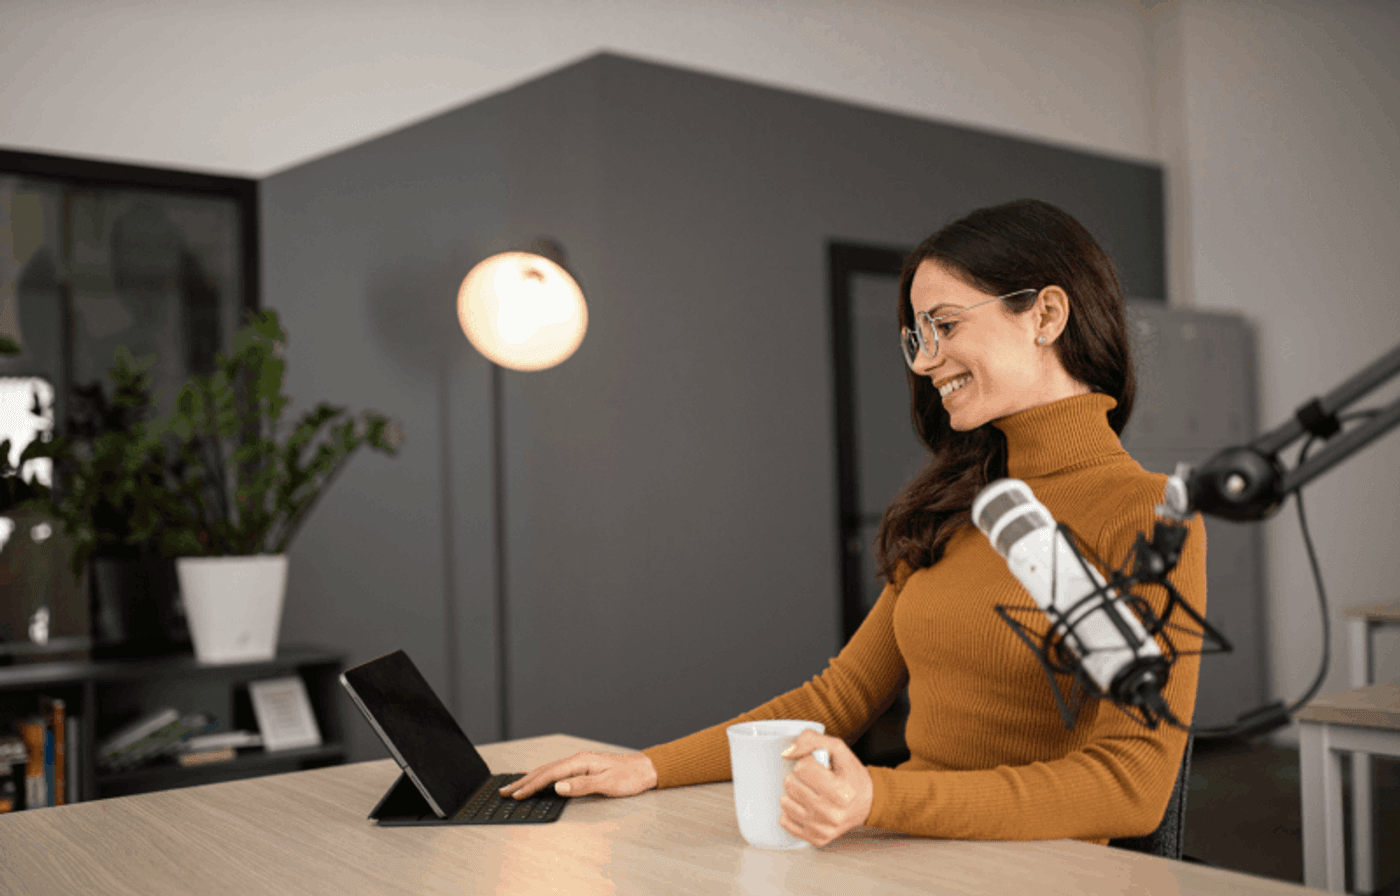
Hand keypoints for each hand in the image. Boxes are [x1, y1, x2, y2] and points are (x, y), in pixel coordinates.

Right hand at [497, 750, 658, 799]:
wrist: (644, 769)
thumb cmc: (629, 777)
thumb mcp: (607, 784)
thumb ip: (582, 786)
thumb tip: (558, 787)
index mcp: (580, 762)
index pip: (549, 775)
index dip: (530, 785)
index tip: (516, 795)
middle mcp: (577, 760)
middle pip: (544, 771)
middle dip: (522, 782)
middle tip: (504, 791)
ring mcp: (579, 763)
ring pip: (548, 771)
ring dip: (529, 779)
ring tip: (514, 787)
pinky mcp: (582, 768)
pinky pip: (555, 772)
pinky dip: (541, 777)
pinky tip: (537, 781)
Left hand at [777, 731, 872, 847]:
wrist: (868, 803)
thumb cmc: (852, 775)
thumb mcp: (839, 749)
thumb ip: (812, 740)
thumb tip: (786, 753)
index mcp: (842, 791)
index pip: (801, 768)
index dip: (807, 762)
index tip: (817, 766)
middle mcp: (833, 814)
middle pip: (790, 785)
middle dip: (798, 777)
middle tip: (812, 779)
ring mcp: (824, 829)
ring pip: (785, 803)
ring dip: (793, 793)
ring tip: (809, 791)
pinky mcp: (817, 839)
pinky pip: (785, 821)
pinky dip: (792, 811)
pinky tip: (805, 806)